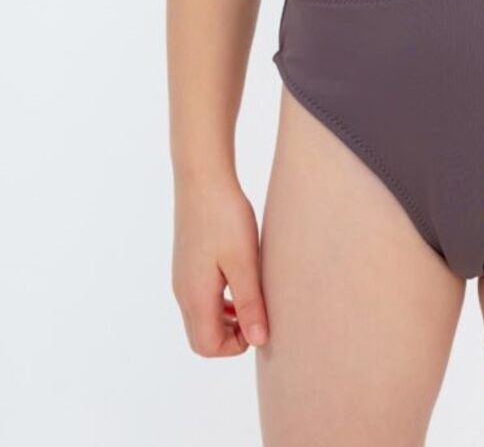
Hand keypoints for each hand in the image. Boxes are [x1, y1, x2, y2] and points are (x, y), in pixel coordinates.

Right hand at [172, 172, 269, 355]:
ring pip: (200, 318)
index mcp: (196, 297)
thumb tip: (259, 341)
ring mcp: (182, 278)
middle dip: (230, 336)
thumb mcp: (244, 262)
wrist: (202, 179)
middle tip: (257, 310)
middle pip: (201, 337)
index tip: (259, 319)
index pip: (207, 346)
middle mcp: (183, 293)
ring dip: (226, 319)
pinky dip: (219, 302)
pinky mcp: (186, 264)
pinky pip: (199, 298)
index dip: (236, 345)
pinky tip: (239, 278)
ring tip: (252, 294)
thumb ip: (250, 303)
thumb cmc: (225, 217)